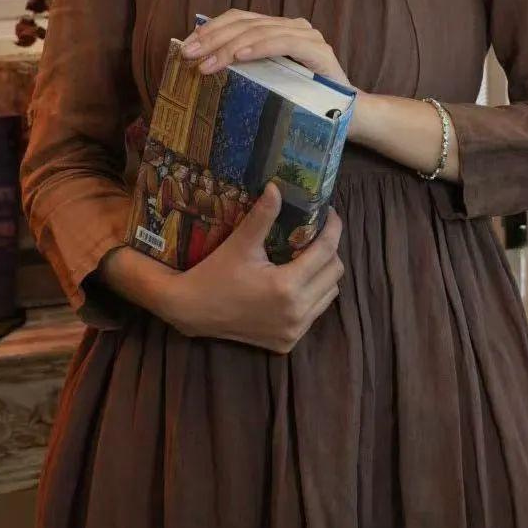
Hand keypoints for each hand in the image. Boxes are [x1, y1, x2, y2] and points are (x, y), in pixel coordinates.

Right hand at [165, 181, 343, 353]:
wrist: (192, 310)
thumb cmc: (216, 273)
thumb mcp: (241, 243)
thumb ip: (263, 215)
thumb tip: (276, 186)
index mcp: (286, 286)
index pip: (326, 251)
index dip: (333, 228)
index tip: (329, 213)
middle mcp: (296, 312)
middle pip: (334, 274)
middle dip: (330, 250)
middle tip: (315, 235)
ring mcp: (294, 331)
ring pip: (329, 295)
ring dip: (324, 274)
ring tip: (307, 257)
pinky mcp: (288, 342)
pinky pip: (314, 313)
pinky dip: (312, 296)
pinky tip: (295, 283)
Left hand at [179, 9, 352, 89]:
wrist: (347, 119)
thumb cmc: (302, 102)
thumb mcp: (266, 82)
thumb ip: (245, 68)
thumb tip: (202, 64)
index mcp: (277, 29)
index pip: (239, 18)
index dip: (211, 28)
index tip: (186, 46)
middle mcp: (293, 26)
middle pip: (246, 23)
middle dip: (213, 38)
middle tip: (189, 54)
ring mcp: (308, 37)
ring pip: (261, 31)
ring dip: (229, 46)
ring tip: (207, 63)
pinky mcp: (320, 52)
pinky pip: (285, 43)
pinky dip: (259, 47)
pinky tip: (239, 56)